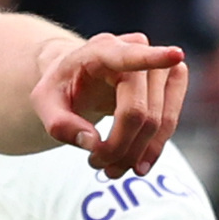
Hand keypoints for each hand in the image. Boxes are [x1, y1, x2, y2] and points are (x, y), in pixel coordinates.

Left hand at [29, 36, 188, 177]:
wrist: (79, 75)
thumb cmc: (62, 86)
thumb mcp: (43, 103)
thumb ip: (60, 123)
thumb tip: (92, 143)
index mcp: (101, 50)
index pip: (129, 56)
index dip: (153, 58)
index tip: (174, 56)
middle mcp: (135, 49)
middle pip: (138, 111)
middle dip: (119, 147)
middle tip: (96, 165)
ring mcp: (158, 63)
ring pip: (158, 120)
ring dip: (138, 153)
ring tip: (112, 170)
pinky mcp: (172, 79)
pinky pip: (170, 120)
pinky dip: (154, 147)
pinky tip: (136, 163)